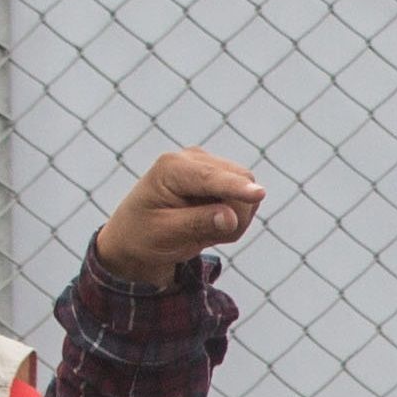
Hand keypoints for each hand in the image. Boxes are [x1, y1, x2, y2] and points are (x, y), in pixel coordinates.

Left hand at [92, 146, 266, 281]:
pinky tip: (211, 223)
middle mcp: (193, 158)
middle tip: (209, 238)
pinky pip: (247, 199)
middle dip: (236, 214)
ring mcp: (209, 165)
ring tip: (205, 231)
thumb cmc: (144, 234)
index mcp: (172, 168)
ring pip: (248, 190)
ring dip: (237, 219)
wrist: (137, 235)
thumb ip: (198, 223)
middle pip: (239, 180)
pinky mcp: (220, 177)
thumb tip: (231, 217)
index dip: (236, 188)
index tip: (259, 195)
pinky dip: (236, 219)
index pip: (211, 177)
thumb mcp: (165, 234)